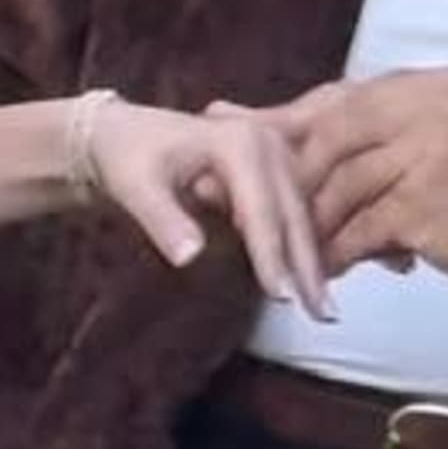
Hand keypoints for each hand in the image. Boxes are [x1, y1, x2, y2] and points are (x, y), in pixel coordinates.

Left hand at [88, 92, 330, 311]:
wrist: (124, 132)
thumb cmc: (127, 155)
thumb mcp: (135, 186)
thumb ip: (164, 221)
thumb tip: (189, 258)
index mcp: (238, 141)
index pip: (260, 208)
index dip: (271, 254)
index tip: (280, 295)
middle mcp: (265, 142)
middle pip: (293, 213)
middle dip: (307, 266)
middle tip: (322, 315)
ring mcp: (275, 153)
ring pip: (301, 216)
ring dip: (312, 262)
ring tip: (323, 309)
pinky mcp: (275, 169)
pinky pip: (295, 212)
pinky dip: (303, 247)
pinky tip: (311, 281)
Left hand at [291, 65, 447, 301]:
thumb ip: (416, 136)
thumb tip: (346, 155)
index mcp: (446, 84)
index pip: (355, 95)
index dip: (307, 122)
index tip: (272, 145)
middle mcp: (434, 105)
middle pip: (337, 133)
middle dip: (298, 173)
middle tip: (270, 203)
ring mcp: (426, 152)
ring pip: (342, 184)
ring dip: (317, 222)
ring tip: (299, 249)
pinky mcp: (420, 204)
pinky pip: (358, 229)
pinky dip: (338, 253)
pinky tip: (328, 272)